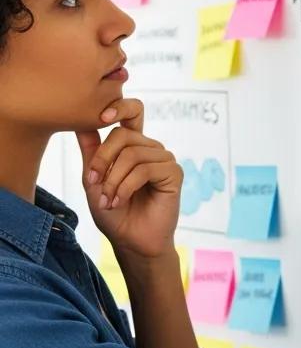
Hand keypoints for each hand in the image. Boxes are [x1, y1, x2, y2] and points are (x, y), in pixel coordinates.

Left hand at [75, 98, 183, 259]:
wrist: (130, 240)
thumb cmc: (113, 212)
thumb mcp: (93, 179)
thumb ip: (91, 151)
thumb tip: (80, 120)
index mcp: (134, 144)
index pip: (132, 111)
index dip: (120, 106)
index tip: (103, 117)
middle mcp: (151, 148)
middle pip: (123, 135)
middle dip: (102, 161)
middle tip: (94, 184)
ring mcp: (164, 159)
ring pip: (132, 155)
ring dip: (113, 180)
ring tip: (109, 200)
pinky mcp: (174, 173)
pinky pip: (144, 170)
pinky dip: (126, 187)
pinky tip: (120, 200)